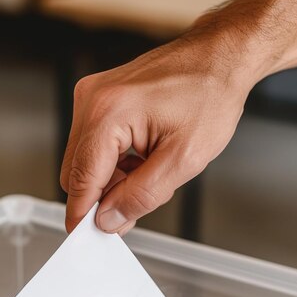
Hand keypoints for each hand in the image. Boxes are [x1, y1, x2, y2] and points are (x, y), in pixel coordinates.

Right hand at [60, 31, 250, 234]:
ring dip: (111, 180)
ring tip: (150, 173)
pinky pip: (94, 146)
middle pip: (76, 172)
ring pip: (85, 162)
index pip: (81, 178)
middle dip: (102, 197)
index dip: (83, 214)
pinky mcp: (101, 99)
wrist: (220, 59)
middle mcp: (92, 100)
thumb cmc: (210, 96)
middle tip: (135, 207)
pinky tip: (143, 161)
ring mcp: (93, 97)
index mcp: (108, 113)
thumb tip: (108, 219)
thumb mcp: (184, 159)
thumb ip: (141, 195)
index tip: (86, 238)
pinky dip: (114, 164)